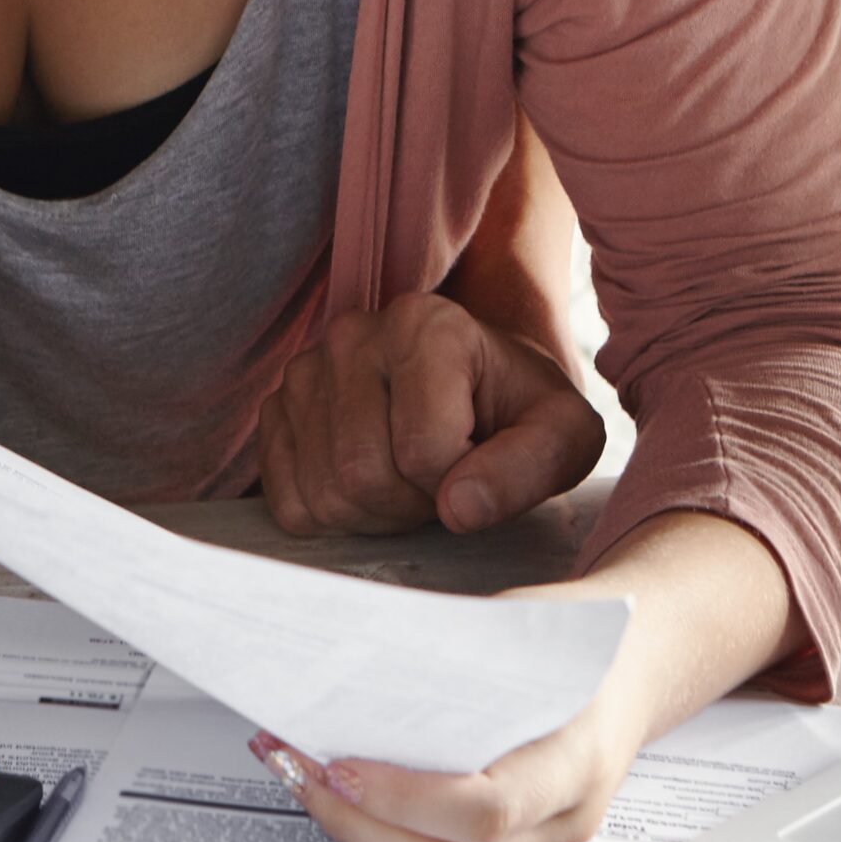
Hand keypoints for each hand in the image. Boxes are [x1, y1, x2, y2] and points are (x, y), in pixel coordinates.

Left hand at [248, 611, 647, 841]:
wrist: (638, 659)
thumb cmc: (581, 636)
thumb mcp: (526, 628)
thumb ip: (458, 662)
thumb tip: (356, 679)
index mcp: (579, 758)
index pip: (485, 809)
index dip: (405, 798)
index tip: (342, 765)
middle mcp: (566, 817)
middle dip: (360, 825)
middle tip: (299, 774)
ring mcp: (545, 841)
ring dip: (360, 835)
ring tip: (304, 781)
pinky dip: (388, 838)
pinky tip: (344, 800)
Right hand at [256, 293, 605, 537]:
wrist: (475, 383)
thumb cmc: (520, 408)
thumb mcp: (564, 435)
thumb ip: (530, 467)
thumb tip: (459, 508)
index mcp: (426, 325)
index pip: (424, 451)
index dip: (461, 485)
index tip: (480, 461)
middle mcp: (354, 334)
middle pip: (362, 475)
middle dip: (412, 504)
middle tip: (442, 480)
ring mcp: (306, 370)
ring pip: (324, 494)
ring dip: (374, 514)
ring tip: (408, 478)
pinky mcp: (276, 409)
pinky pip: (286, 502)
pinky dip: (332, 516)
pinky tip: (368, 483)